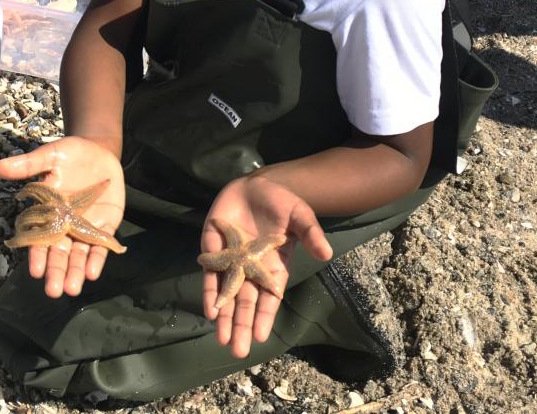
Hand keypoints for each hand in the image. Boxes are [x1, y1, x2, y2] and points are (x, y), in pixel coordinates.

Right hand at [0, 136, 124, 297]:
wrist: (101, 153)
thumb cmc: (73, 154)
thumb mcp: (51, 156)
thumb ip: (29, 165)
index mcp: (48, 213)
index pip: (39, 239)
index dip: (37, 255)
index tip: (36, 271)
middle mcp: (64, 226)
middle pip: (59, 254)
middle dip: (56, 273)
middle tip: (53, 291)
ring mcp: (85, 228)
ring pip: (78, 256)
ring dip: (75, 273)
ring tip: (72, 289)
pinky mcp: (105, 226)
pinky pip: (100, 247)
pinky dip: (97, 260)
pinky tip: (92, 273)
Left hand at [201, 173, 332, 357]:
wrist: (256, 184)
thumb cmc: (282, 202)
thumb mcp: (300, 216)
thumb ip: (310, 234)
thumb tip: (326, 253)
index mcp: (273, 266)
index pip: (268, 297)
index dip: (264, 316)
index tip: (260, 336)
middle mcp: (251, 269)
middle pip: (245, 302)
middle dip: (241, 325)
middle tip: (237, 351)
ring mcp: (231, 260)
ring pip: (226, 294)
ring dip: (224, 317)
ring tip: (222, 340)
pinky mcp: (213, 249)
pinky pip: (210, 274)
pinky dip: (210, 292)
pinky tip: (210, 311)